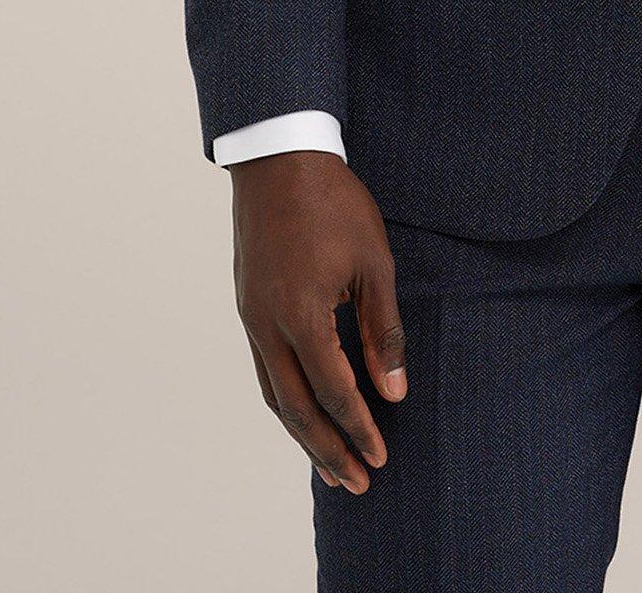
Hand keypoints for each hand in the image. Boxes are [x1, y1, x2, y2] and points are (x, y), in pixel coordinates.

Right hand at [230, 150, 407, 494]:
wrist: (279, 158)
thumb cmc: (333, 204)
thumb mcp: (373, 263)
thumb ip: (382, 330)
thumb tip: (393, 390)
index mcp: (301, 317)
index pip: (334, 392)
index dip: (359, 429)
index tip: (381, 457)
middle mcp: (267, 326)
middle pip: (296, 409)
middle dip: (327, 450)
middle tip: (356, 483)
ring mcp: (251, 317)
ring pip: (273, 394)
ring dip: (302, 432)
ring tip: (329, 463)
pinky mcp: (247, 305)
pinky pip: (264, 368)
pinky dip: (284, 399)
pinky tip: (303, 409)